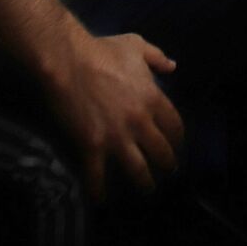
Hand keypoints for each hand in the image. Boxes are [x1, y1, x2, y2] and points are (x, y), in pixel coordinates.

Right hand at [45, 32, 184, 202]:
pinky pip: (97, 175)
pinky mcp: (92, 145)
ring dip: (144, 182)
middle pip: (161, 150)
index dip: (178, 138)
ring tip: (147, 189)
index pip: (175, 125)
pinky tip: (101, 199)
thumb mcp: (136, 46)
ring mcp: (116, 136)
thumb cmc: (102, 50)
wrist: (68, 60)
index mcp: (153, 98)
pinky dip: (99, 190)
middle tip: (168, 171)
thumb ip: (157, 57)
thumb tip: (172, 66)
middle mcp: (140, 121)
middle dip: (167, 163)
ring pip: (138, 168)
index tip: (177, 144)